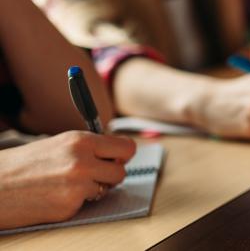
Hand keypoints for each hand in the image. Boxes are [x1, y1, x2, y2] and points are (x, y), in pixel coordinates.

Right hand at [0, 131, 135, 228]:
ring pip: (106, 189)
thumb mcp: (59, 144)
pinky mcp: (69, 207)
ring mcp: (77, 186)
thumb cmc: (24, 165)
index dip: (122, 155)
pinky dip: (74, 202)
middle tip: (92, 175)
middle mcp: (82, 161)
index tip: (116, 159)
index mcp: (81, 141)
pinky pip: (86, 204)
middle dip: (109, 175)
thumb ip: (89, 148)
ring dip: (91, 189)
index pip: (126, 147)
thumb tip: (119, 155)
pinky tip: (55, 196)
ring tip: (65, 184)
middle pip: (121, 171)